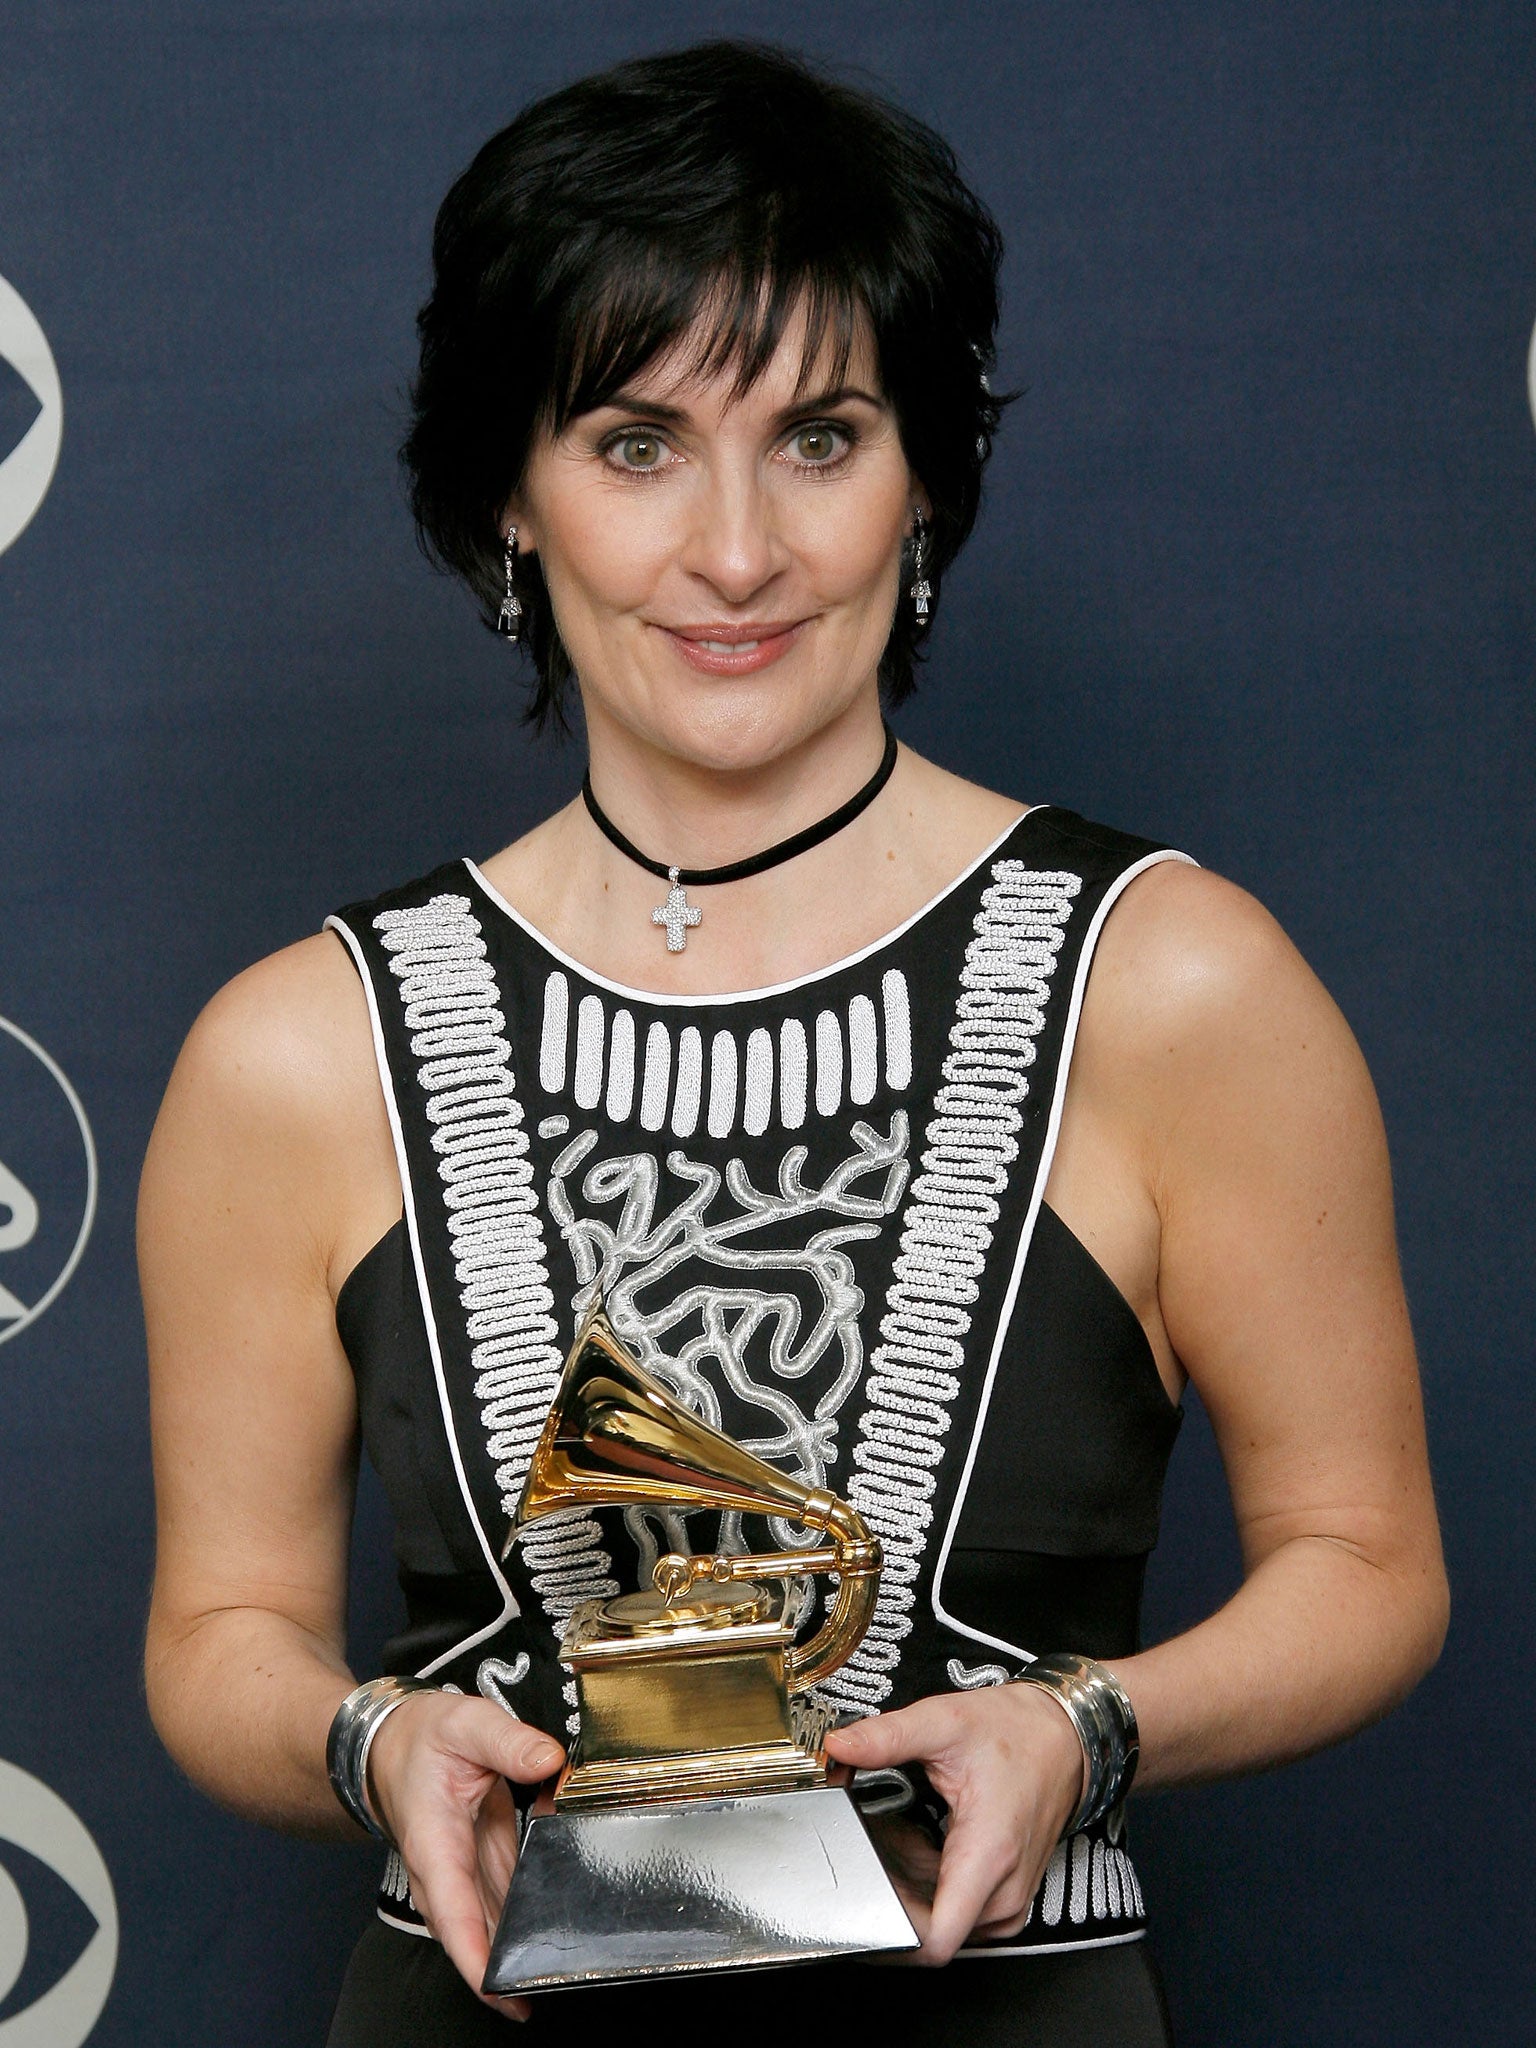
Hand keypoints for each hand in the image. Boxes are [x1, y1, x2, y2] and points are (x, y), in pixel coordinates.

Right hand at [365, 1692, 564, 2018]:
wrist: (390, 1745)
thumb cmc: (420, 1738)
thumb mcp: (465, 1723)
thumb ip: (509, 1742)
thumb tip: (551, 1760)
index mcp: (435, 1844)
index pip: (453, 1913)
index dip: (476, 1956)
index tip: (502, 1992)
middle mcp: (444, 1874)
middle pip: (475, 1935)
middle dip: (509, 1967)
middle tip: (555, 1985)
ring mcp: (462, 1877)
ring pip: (492, 1926)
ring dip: (520, 1947)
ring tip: (564, 1967)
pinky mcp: (479, 1870)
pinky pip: (505, 1903)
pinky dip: (528, 1914)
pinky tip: (560, 1922)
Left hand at [823, 1684, 1085, 1963]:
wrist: (1067, 1737)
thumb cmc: (1017, 1733)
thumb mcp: (944, 1721)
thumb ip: (887, 1736)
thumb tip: (839, 1745)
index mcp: (987, 1856)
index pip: (936, 1941)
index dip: (888, 1933)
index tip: (856, 1901)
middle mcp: (1003, 1891)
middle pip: (928, 1930)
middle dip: (889, 1894)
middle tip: (865, 1847)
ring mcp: (1007, 1899)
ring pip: (940, 1922)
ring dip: (907, 1888)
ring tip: (891, 1836)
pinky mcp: (1006, 1896)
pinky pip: (957, 1910)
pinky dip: (927, 1883)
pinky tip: (915, 1840)